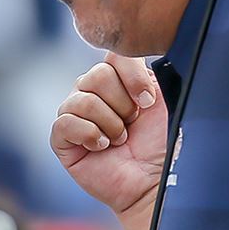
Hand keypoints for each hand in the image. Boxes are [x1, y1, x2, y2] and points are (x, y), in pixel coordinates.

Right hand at [51, 52, 166, 216]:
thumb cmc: (163, 143)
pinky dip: (89, 134)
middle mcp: (94, 91)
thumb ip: (153, 71)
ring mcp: (76, 113)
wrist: (155, 183)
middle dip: (122, 105)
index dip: (131, 76)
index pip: (113, 55)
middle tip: (132, 125)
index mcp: (119, 78)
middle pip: (96, 75)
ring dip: (109, 123)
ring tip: (120, 139)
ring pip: (81, 99)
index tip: (149, 102)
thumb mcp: (165, 100)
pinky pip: (65, 122)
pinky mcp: (62, 139)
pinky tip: (102, 147)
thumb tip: (143, 46)